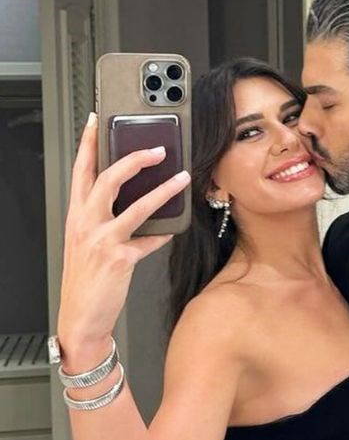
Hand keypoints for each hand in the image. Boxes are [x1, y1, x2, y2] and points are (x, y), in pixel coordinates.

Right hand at [57, 113, 190, 354]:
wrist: (81, 318)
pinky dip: (162, 235)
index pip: (80, 171)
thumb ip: (109, 220)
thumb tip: (139, 203)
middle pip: (107, 179)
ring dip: (163, 190)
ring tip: (182, 178)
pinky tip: (171, 232)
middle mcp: (85, 224)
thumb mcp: (90, 243)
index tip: (95, 121)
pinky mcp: (119, 259)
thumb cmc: (87, 279)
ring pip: (135, 206)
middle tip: (156, 148)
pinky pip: (149, 240)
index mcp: (76, 216)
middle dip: (133, 159)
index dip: (87, 144)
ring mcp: (101, 240)